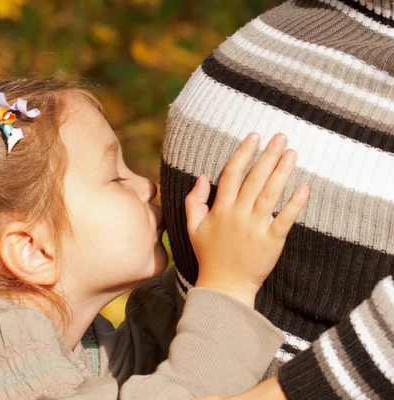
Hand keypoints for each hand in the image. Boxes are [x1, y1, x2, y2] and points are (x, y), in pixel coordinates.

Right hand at [185, 133, 309, 306]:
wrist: (224, 286)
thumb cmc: (209, 255)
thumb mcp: (193, 227)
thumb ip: (194, 201)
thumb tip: (202, 177)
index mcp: (221, 209)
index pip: (232, 174)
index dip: (243, 153)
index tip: (253, 136)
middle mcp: (238, 214)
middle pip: (255, 179)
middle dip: (268, 155)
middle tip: (280, 136)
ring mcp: (255, 227)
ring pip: (271, 194)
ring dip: (282, 171)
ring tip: (292, 153)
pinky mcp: (272, 241)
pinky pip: (285, 219)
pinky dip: (295, 203)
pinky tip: (305, 187)